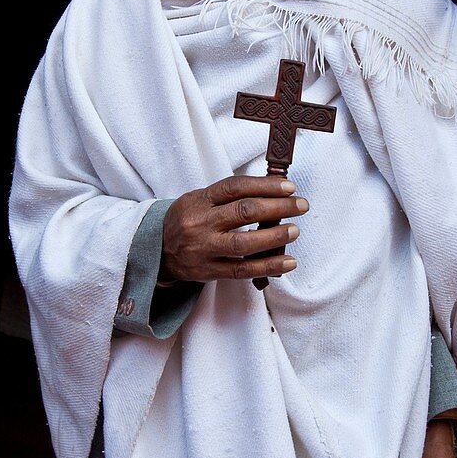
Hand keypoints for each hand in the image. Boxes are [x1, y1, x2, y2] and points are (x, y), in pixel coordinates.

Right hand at [159, 175, 308, 283]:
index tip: (289, 186)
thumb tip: (270, 191)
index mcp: (199, 200)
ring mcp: (204, 249)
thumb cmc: (185, 221)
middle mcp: (201, 223)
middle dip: (278, 207)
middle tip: (300, 205)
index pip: (236, 187)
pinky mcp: (209, 272)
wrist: (156, 252)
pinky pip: (243, 270)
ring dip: (275, 236)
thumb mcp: (198, 200)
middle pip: (244, 212)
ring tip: (294, 230)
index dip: (265, 185)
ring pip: (245, 243)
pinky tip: (288, 262)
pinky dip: (268, 266)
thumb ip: (227, 197)